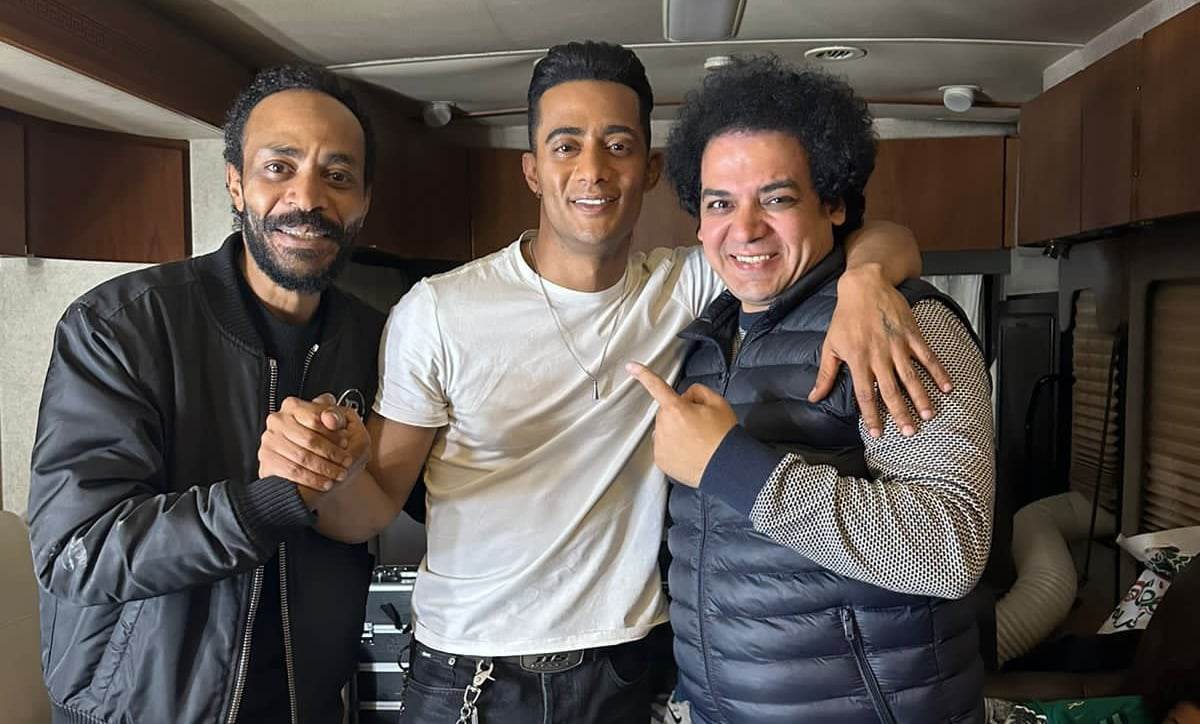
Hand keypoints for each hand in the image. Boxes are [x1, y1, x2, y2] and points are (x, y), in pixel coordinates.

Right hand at [258, 394, 367, 506]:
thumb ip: (335, 415)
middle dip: (332, 453)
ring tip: (339, 473)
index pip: (315, 417)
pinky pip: (292, 471)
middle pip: (310, 439)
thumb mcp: (332, 422)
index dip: (334, 432)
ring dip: (325, 468)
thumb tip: (332, 418)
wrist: (299, 460)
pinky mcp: (267, 459)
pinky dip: (312, 479)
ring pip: (303, 457)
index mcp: (293, 406)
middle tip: (346, 461)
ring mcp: (269, 440)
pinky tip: (325, 482)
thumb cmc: (317, 437)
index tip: (346, 442)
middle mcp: (278, 420)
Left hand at [626, 362, 736, 487]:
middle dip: (678, 413)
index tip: (631, 367)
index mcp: (676, 409)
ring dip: (676, 430)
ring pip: (664, 429)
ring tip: (696, 440)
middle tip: (699, 423)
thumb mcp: (718, 403)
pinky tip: (690, 451)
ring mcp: (661, 445)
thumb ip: (698, 391)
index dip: (643, 375)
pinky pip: (664, 446)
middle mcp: (664, 426)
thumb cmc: (723, 436)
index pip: (657, 386)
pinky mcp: (661, 460)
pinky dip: (674, 447)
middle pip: (666, 411)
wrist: (727, 466)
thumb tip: (687, 396)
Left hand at [810, 264, 952, 437]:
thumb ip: (825, 375)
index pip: (864, 395)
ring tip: (929, 416)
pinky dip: (938, 372)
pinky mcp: (912, 334)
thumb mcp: (830, 345)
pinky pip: (927, 356)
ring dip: (921, 398)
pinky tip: (947, 387)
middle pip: (890, 390)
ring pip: (911, 376)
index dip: (871, 416)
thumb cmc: (845, 317)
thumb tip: (813, 398)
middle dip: (900, 413)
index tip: (877, 433)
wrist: (864, 285)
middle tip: (910, 432)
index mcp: (857, 360)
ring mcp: (897, 344)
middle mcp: (878, 355)